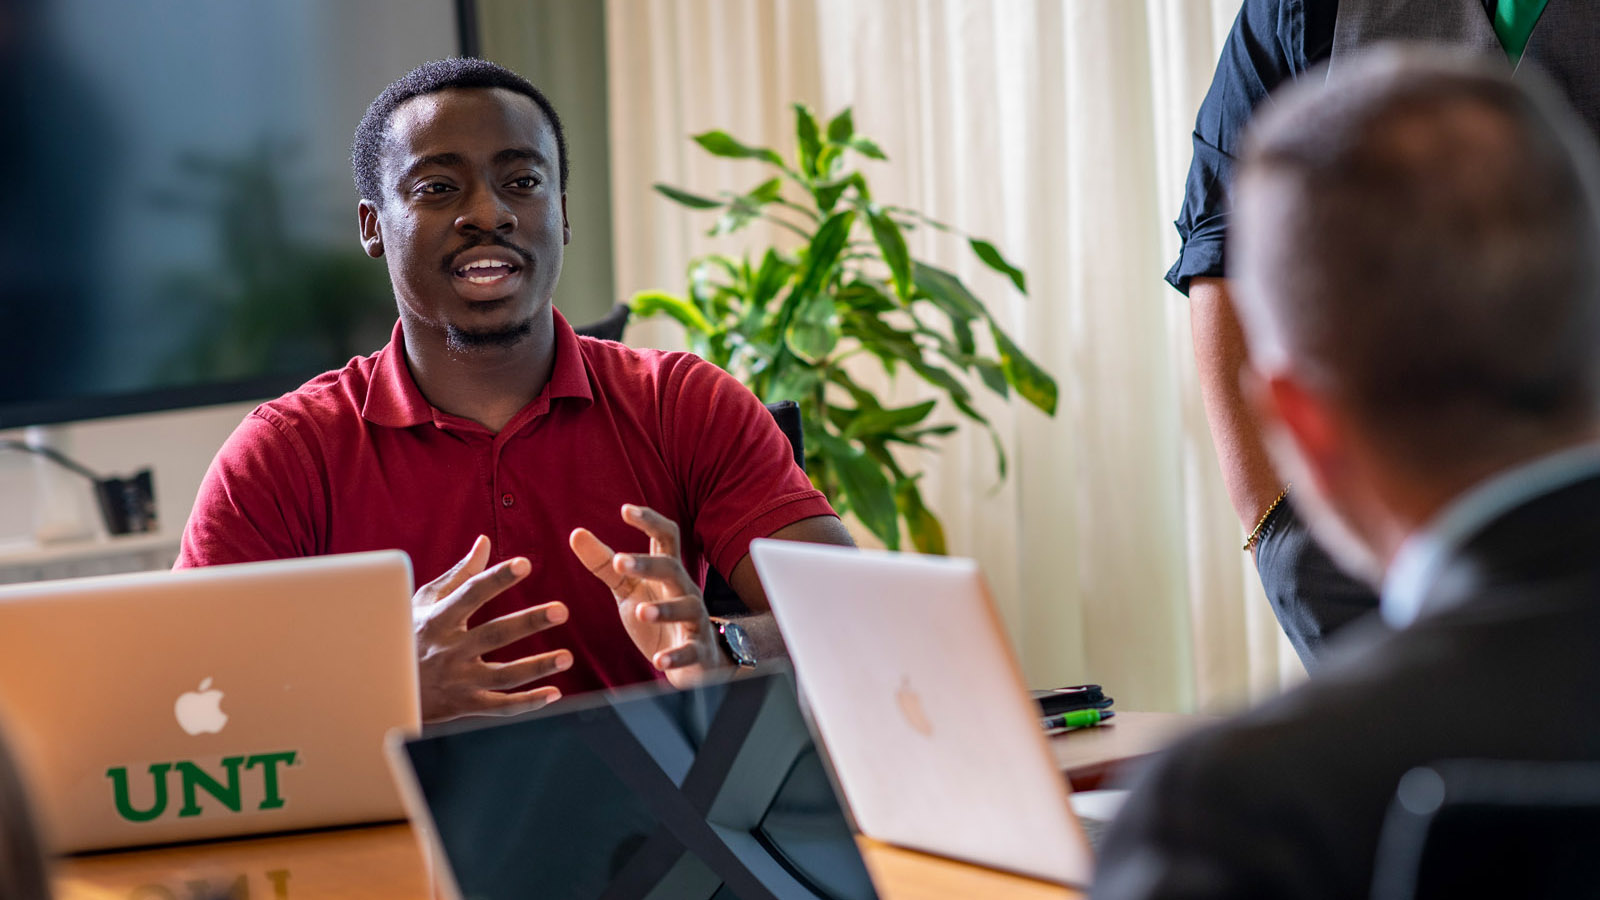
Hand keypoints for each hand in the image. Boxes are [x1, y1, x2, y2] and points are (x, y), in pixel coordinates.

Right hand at [413, 535, 571, 722]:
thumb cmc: (407, 636)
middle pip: (494, 634)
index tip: (524, 564)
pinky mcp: (463, 706)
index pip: (471, 593)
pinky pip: (499, 706)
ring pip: (503, 676)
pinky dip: (527, 703)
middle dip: (529, 622)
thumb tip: (485, 543)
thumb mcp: (424, 603)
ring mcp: (457, 680)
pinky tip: (554, 693)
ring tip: (568, 657)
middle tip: (562, 610)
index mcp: (438, 619)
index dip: (497, 578)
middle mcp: (448, 649)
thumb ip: (460, 574)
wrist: (380, 687)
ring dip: (537, 666)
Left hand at [569, 504, 727, 687]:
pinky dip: (676, 655)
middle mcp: (684, 590)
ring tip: (640, 613)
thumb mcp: (628, 589)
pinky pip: (691, 651)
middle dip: (648, 564)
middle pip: (672, 568)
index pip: (665, 537)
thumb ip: (604, 564)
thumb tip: (576, 533)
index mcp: (667, 573)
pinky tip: (659, 659)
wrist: (693, 663)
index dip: (649, 521)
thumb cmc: (657, 619)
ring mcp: (695, 620)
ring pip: (687, 607)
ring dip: (664, 609)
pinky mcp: (698, 651)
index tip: (625, 510)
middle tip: (619, 561)